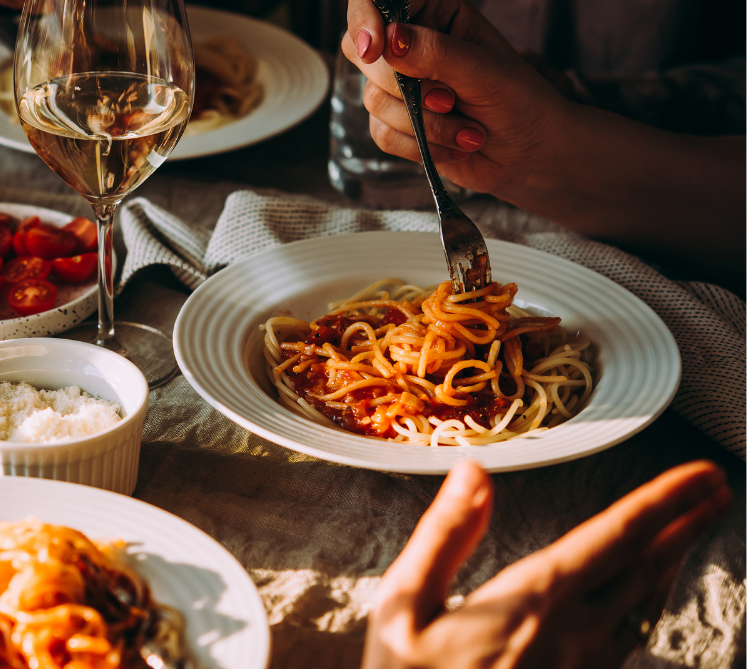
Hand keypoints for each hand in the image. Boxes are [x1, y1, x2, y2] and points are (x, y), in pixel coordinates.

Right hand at [341, 0, 571, 200]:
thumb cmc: (520, 101)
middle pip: (363, 51)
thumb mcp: (485, 71)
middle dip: (405, 86)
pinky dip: (419, 145)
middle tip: (450, 98)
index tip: (374, 48)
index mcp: (436, 14)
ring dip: (425, 123)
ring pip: (374, 99)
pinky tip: (453, 144)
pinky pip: (381, 132)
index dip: (366, 18)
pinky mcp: (395, 122)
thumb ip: (436, 52)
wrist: (530, 154)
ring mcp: (400, 85)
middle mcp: (412, 45)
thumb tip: (389, 39)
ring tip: (467, 128)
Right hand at [364, 459, 731, 668]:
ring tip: (686, 535)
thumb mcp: (401, 608)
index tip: (703, 476)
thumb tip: (474, 474)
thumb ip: (443, 537)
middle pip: (647, 571)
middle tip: (714, 492)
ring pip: (646, 608)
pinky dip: (646, 604)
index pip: (615, 539)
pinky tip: (641, 598)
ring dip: (670, 564)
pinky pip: (629, 640)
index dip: (665, 501)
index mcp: (531, 604)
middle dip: (684, 525)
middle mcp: (573, 637)